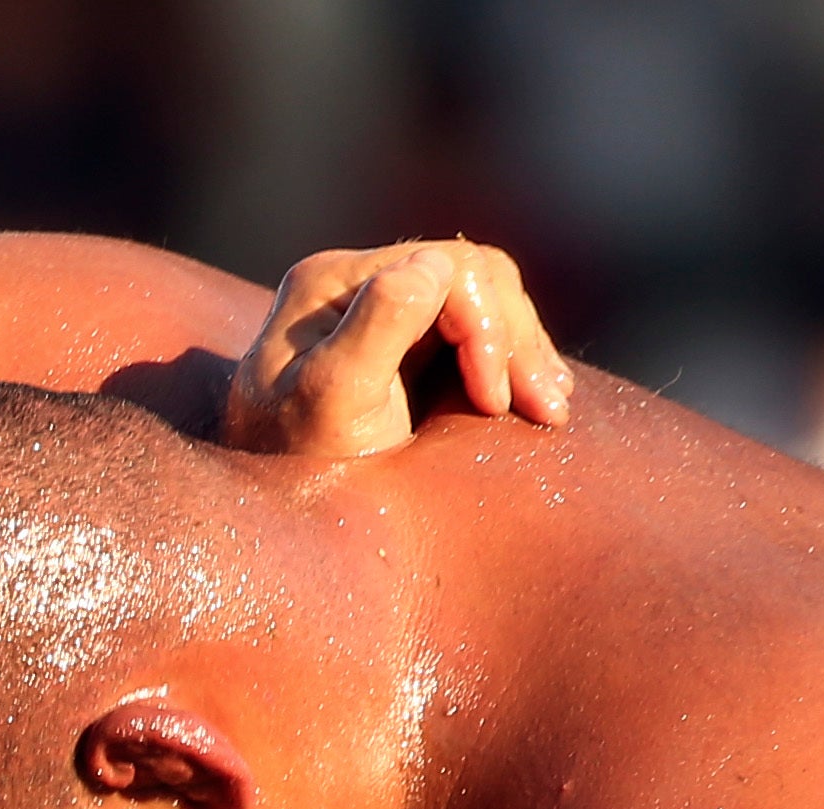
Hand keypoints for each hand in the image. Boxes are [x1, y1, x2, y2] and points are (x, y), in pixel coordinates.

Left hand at [222, 239, 571, 459]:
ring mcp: (376, 315)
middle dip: (513, 340)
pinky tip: (537, 396)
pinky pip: (474, 332)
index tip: (494, 402)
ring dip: (523, 350)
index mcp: (329, 284)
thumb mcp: (334, 400)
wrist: (273, 530)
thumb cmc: (299, 471)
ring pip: (482, 301)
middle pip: (469, 278)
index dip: (485, 327)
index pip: (443, 270)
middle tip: (544, 410)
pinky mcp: (399, 350)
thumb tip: (434, 264)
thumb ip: (377, 324)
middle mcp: (349, 287)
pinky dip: (511, 361)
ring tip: (550, 407)